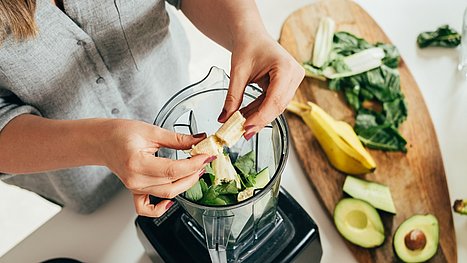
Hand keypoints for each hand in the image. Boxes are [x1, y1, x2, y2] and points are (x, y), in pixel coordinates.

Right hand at [97, 119, 212, 216]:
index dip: (193, 164)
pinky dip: (160, 209)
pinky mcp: (135, 191)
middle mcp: (135, 179)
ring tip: (195, 170)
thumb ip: (177, 138)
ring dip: (185, 184)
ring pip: (166, 194)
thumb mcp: (151, 130)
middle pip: (172, 185)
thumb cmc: (120, 133)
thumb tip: (199, 140)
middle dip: (193, 173)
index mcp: (137, 163)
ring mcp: (135, 188)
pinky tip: (171, 201)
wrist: (102, 141)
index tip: (206, 156)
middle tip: (204, 160)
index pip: (173, 170)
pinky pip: (147, 209)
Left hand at [218, 34, 303, 138]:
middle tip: (242, 133)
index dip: (261, 117)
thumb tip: (224, 119)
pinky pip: (274, 102)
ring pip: (277, 107)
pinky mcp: (288, 85)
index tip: (246, 128)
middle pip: (278, 106)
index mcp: (285, 67)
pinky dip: (260, 110)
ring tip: (241, 125)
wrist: (252, 35)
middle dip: (259, 120)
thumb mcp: (237, 72)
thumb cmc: (247, 46)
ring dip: (259, 117)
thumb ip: (232, 97)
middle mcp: (294, 74)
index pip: (274, 99)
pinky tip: (247, 117)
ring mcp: (294, 80)